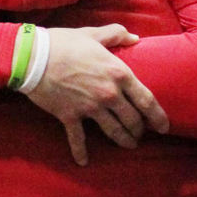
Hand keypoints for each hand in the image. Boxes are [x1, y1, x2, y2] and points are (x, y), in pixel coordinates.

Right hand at [29, 25, 168, 165]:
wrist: (32, 57)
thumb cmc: (62, 43)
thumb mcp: (92, 34)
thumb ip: (115, 34)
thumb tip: (134, 37)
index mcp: (118, 73)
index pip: (146, 100)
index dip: (158, 116)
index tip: (163, 127)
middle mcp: (109, 94)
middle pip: (132, 119)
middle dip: (139, 130)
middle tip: (140, 134)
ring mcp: (90, 108)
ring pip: (114, 131)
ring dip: (123, 140)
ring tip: (128, 145)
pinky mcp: (70, 116)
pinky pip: (78, 138)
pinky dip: (80, 152)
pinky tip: (83, 162)